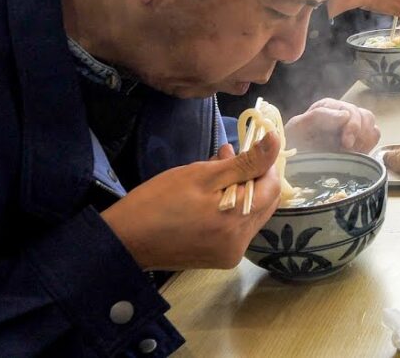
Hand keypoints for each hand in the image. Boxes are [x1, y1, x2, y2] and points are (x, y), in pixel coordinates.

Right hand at [101, 132, 281, 270]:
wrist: (123, 240)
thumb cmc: (158, 202)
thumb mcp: (202, 175)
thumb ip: (245, 162)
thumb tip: (276, 140)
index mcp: (237, 224)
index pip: (273, 187)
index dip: (265, 165)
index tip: (246, 149)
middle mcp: (240, 244)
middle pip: (265, 203)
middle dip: (253, 177)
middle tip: (229, 156)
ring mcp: (230, 254)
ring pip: (251, 214)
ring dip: (242, 190)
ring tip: (216, 170)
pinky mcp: (219, 258)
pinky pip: (236, 227)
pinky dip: (231, 208)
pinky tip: (211, 195)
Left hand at [286, 98, 380, 153]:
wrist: (293, 161)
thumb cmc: (293, 144)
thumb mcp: (297, 128)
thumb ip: (318, 116)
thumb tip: (345, 115)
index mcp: (328, 107)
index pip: (349, 110)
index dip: (352, 126)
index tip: (347, 143)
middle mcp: (342, 114)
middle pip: (365, 116)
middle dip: (359, 134)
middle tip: (349, 150)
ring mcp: (351, 127)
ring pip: (371, 125)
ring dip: (364, 140)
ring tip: (349, 152)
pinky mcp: (358, 140)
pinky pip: (374, 136)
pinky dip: (368, 145)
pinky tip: (355, 154)